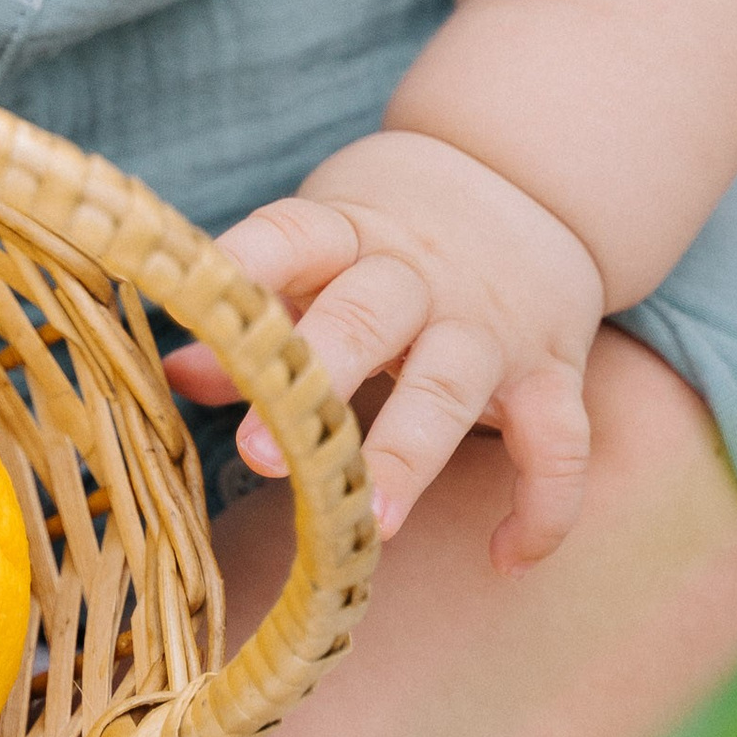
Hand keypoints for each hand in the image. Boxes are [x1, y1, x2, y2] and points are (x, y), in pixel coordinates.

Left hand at [167, 132, 603, 569]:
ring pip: (452, 385)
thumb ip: (257, 306)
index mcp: (349, 232)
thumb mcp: (318, 249)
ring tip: (371, 526)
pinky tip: (506, 559)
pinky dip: (543, 506)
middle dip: (317, 378)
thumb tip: (177, 372)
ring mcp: (491, 324)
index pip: (291, 236)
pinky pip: (560, 441)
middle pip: (368, 315)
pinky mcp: (552, 368)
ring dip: (410, 455)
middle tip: (258, 455)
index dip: (243, 272)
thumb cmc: (384, 232)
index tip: (194, 316)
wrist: (522, 176)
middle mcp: (421, 274)